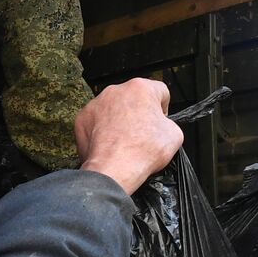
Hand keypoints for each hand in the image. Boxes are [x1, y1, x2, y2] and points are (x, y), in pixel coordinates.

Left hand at [75, 78, 183, 194]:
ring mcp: (96, 103)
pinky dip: (102, 131)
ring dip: (119, 121)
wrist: (114, 169)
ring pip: (112, 109)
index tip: (160, 121)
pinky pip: (95, 121)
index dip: (163, 108)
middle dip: (138, 113)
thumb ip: (169, 123)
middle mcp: (116, 90)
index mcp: (141, 88)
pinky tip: (110, 145)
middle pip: (133, 99)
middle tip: (142, 134)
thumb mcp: (175, 135)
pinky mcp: (82, 118)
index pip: (159, 91)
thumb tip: (162, 127)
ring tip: (124, 142)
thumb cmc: (142, 150)